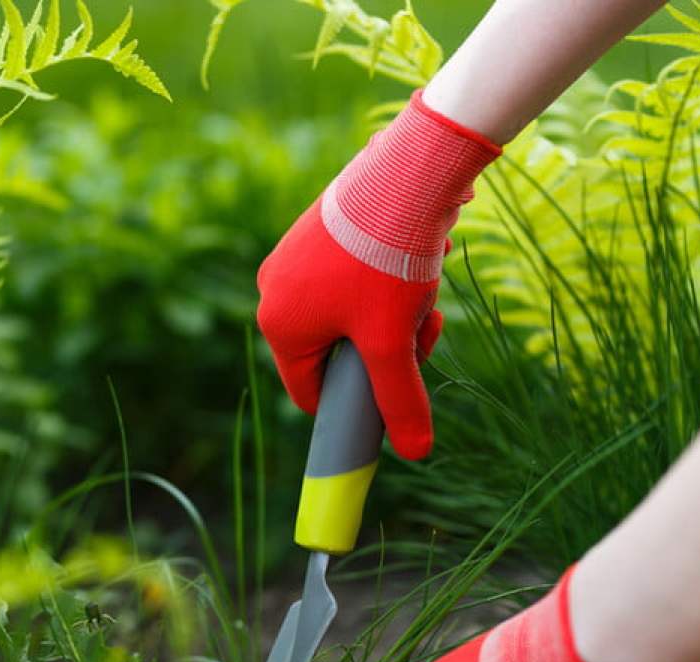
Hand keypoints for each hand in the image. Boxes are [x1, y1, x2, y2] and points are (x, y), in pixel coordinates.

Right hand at [256, 91, 499, 459]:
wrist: (406, 170)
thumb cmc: (387, 262)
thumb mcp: (394, 343)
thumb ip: (401, 401)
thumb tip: (416, 454)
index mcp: (278, 326)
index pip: (311, 394)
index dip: (354, 406)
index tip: (392, 398)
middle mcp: (276, 292)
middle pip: (337, 354)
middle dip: (385, 353)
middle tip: (421, 334)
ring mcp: (295, 258)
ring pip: (351, 318)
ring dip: (394, 320)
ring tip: (424, 295)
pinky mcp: (320, 232)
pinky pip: (352, 281)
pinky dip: (387, 284)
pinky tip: (416, 264)